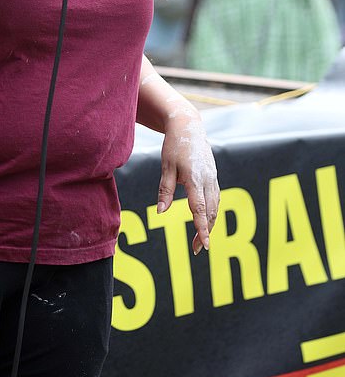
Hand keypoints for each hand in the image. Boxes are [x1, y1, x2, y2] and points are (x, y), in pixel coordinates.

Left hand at [156, 99, 219, 254]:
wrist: (188, 127)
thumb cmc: (174, 146)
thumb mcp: (166, 167)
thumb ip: (165, 190)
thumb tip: (161, 213)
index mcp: (195, 178)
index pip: (200, 209)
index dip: (202, 228)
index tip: (204, 245)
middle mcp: (208, 179)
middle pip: (210, 212)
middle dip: (205, 232)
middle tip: (196, 250)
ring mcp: (213, 178)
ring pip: (215, 207)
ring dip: (210, 224)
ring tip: (199, 240)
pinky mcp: (214, 177)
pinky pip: (216, 198)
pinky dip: (212, 212)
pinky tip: (206, 220)